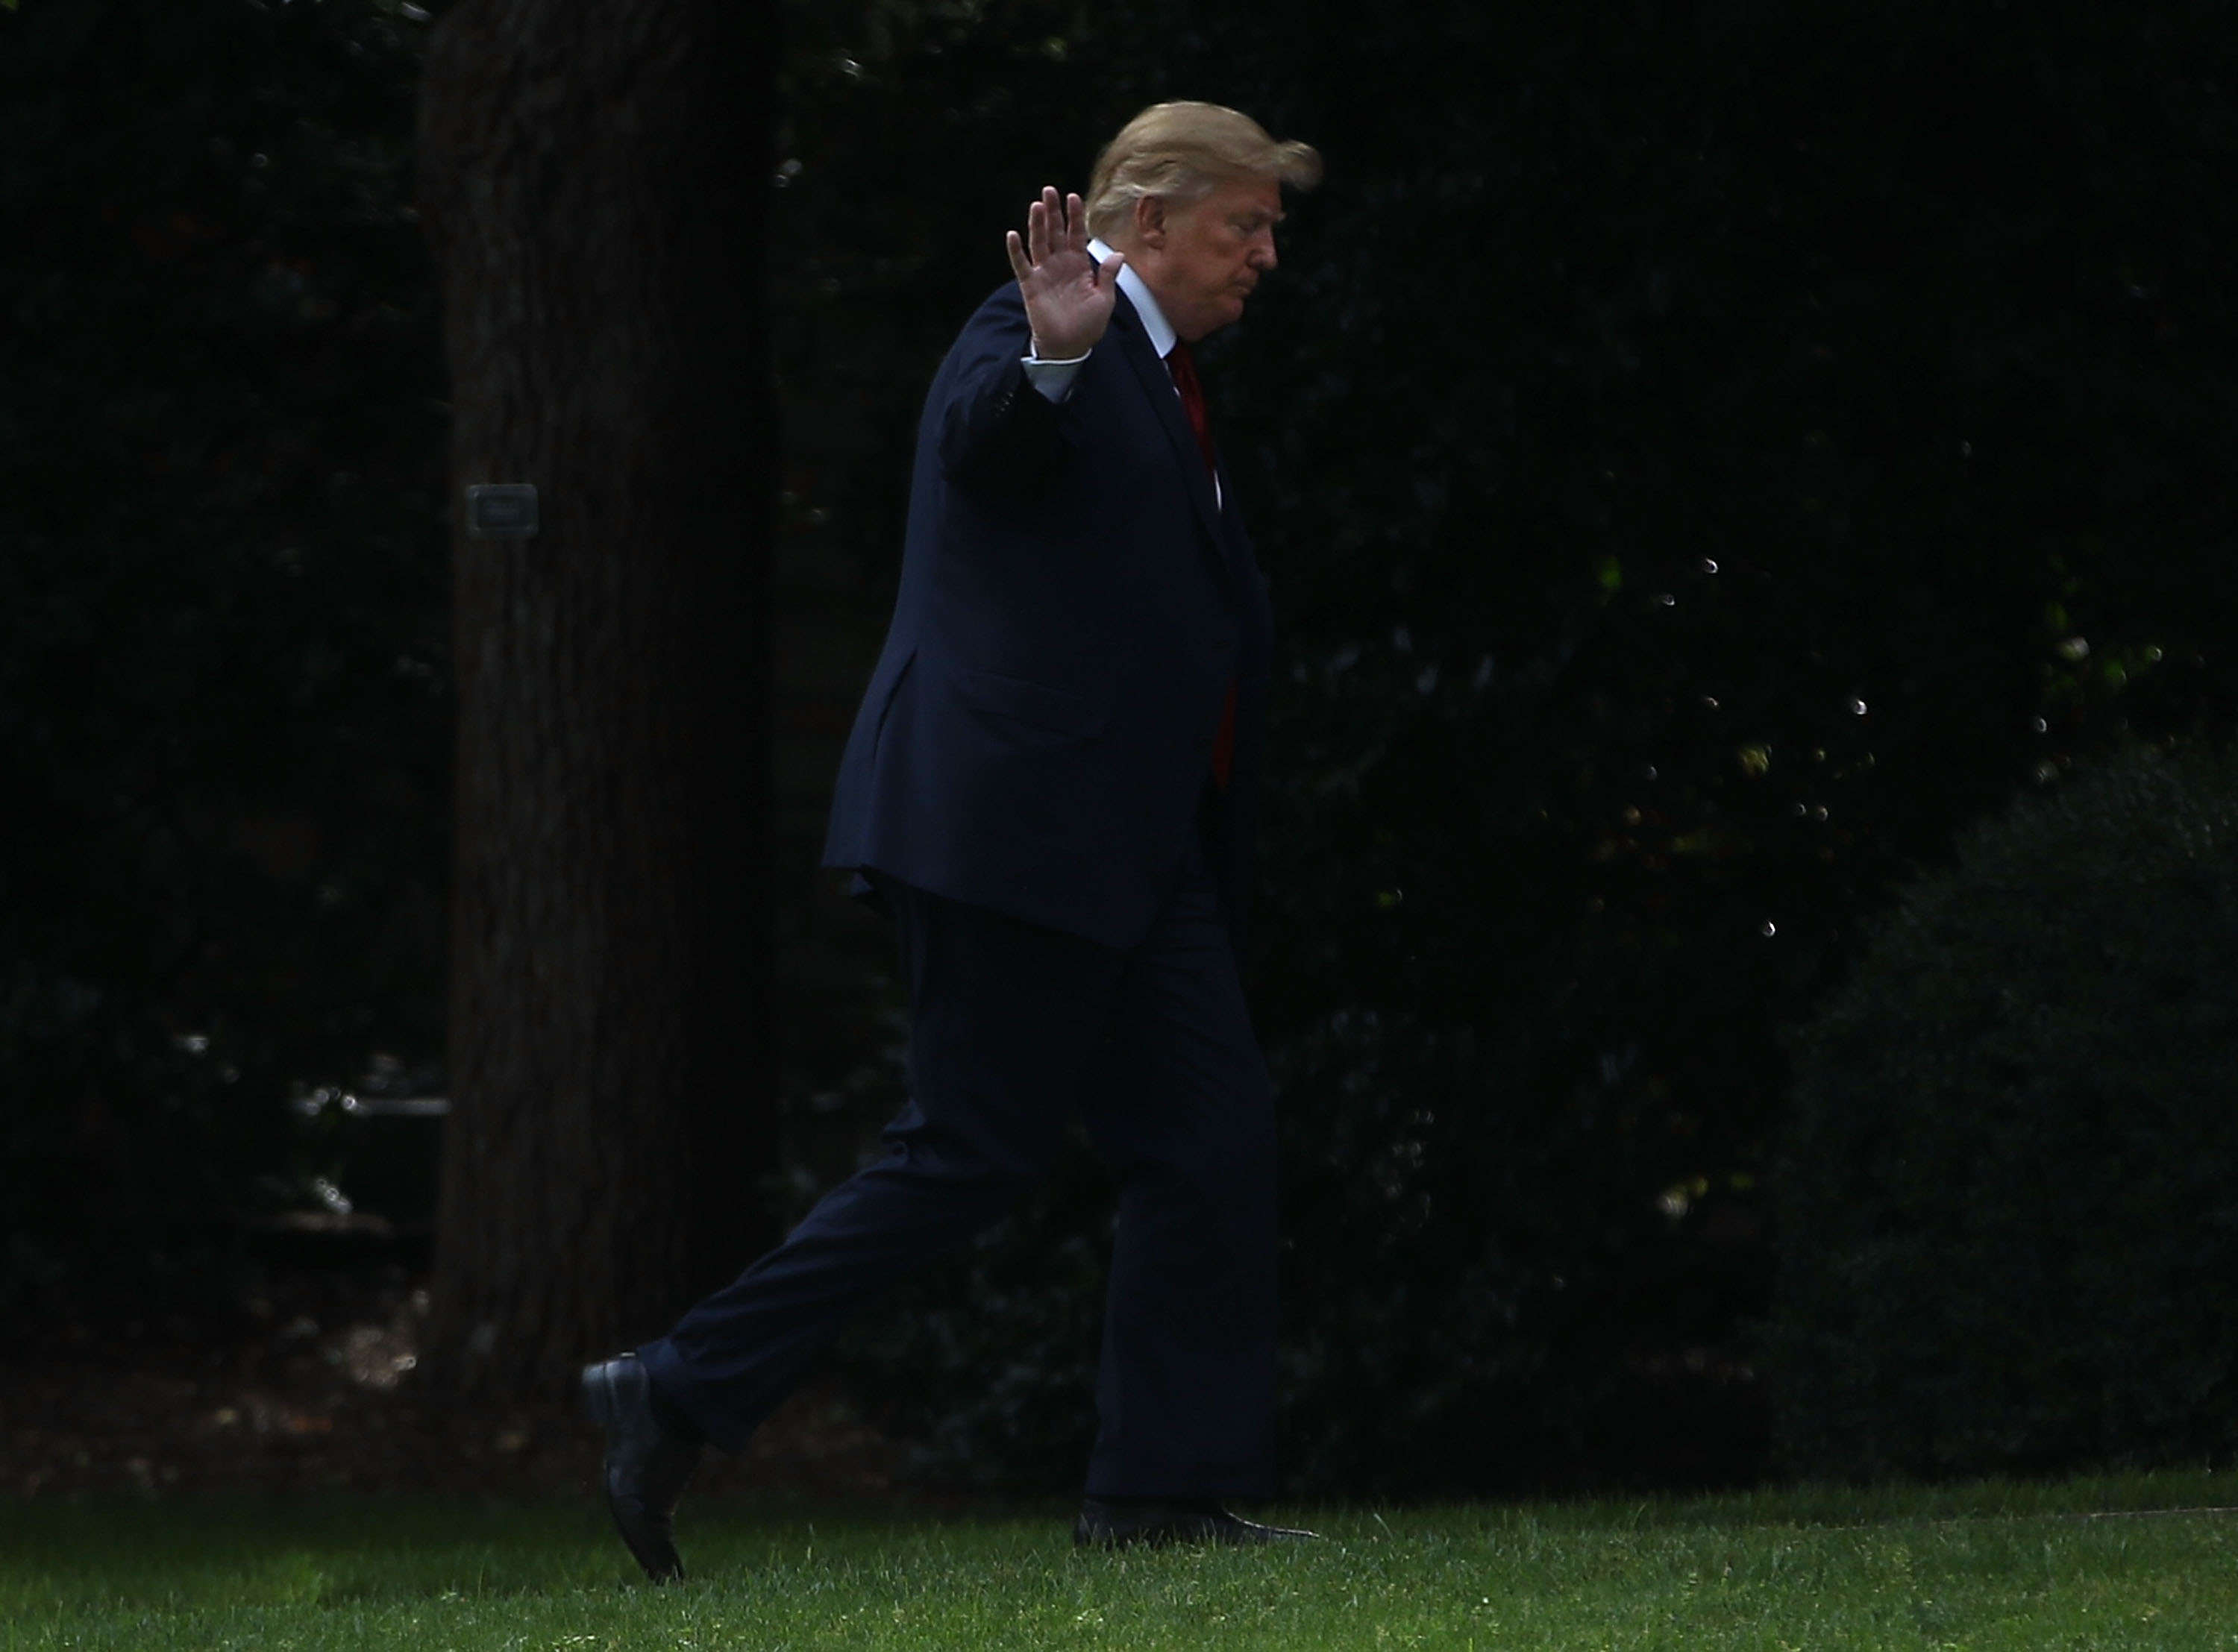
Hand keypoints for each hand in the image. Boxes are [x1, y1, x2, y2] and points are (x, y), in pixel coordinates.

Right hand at [1004, 187, 1121, 360]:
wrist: (1069, 347)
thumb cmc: (1088, 325)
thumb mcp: (1104, 300)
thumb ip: (1108, 276)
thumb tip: (1119, 254)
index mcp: (1079, 265)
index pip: (1076, 234)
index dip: (1075, 216)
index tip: (1073, 197)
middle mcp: (1060, 264)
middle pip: (1055, 232)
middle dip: (1053, 212)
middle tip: (1049, 190)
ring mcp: (1044, 273)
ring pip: (1039, 243)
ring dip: (1037, 224)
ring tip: (1036, 205)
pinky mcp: (1031, 286)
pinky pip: (1022, 265)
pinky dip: (1016, 251)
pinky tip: (1013, 235)